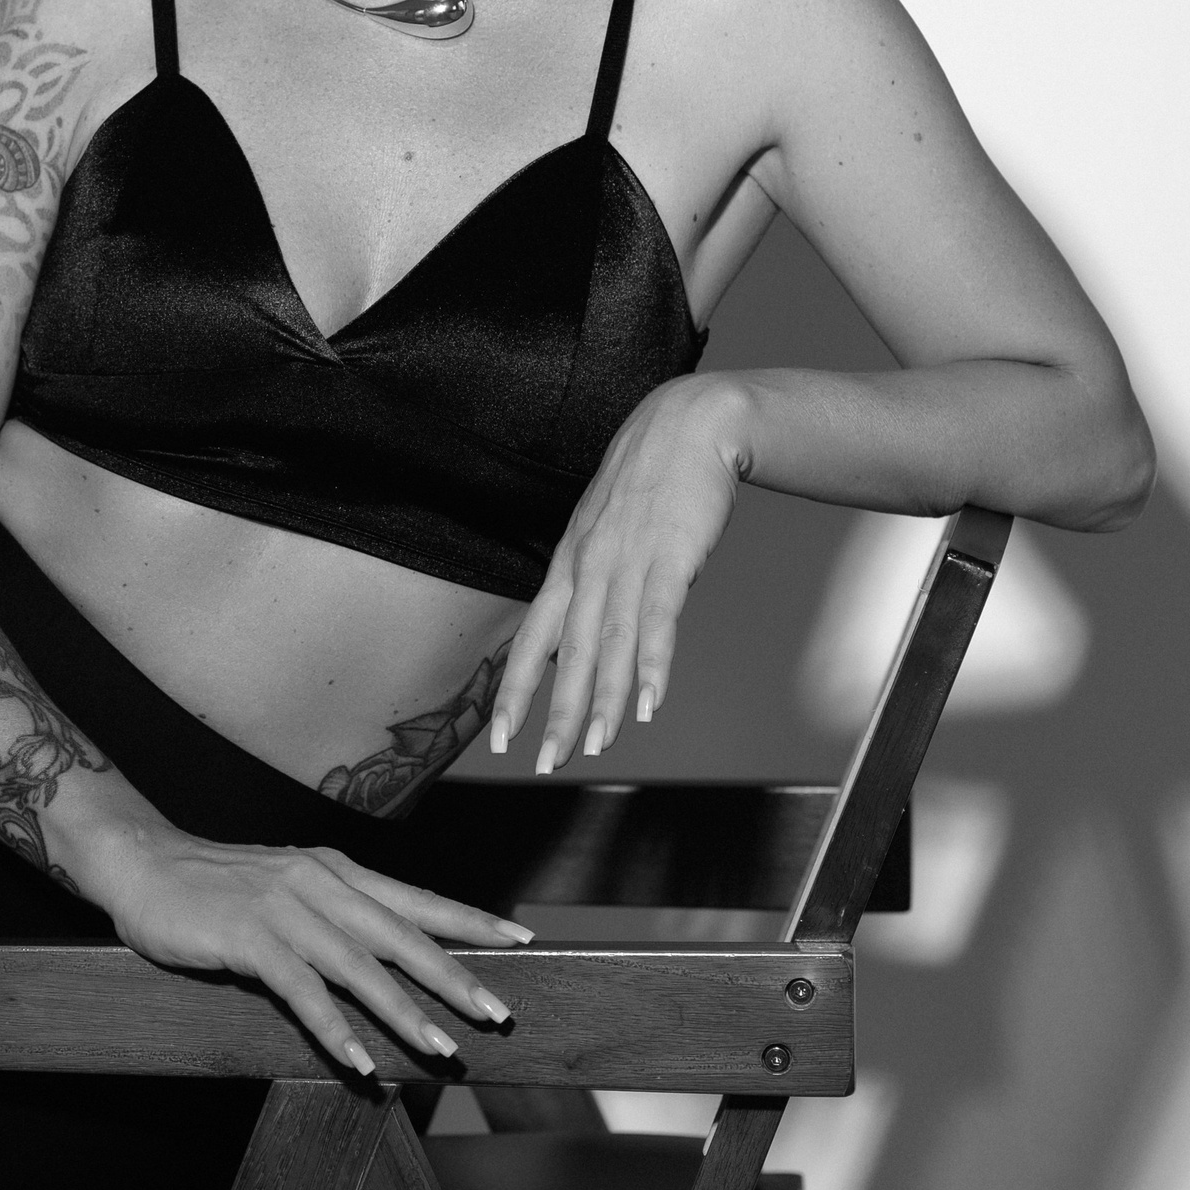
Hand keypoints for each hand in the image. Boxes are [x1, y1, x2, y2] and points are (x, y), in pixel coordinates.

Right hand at [89, 822, 533, 1076]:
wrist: (143, 863)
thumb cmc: (218, 886)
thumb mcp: (290, 888)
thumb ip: (337, 914)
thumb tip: (390, 954)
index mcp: (336, 870)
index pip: (417, 898)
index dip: (471, 919)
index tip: (523, 938)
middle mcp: (319, 882)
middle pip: (400, 935)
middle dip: (455, 976)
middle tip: (498, 1012)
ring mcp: (284, 908)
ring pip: (358, 967)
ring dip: (403, 1012)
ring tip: (442, 1048)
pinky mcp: (247, 937)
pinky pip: (301, 990)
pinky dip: (333, 1028)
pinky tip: (358, 1060)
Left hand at [489, 374, 742, 772]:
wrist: (689, 425)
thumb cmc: (650, 482)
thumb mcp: (605, 530)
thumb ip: (594, 581)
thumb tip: (587, 633)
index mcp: (570, 564)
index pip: (535, 640)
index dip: (515, 691)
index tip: (500, 738)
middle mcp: (590, 568)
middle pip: (569, 653)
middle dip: (557, 714)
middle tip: (547, 763)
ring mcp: (628, 562)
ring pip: (610, 645)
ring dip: (604, 701)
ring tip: (597, 746)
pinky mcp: (670, 557)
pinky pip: (658, 620)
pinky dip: (651, 665)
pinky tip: (648, 703)